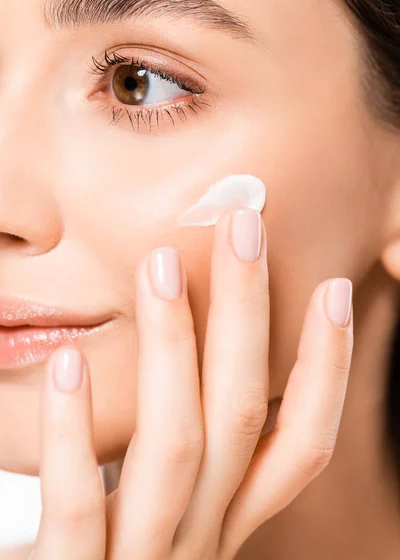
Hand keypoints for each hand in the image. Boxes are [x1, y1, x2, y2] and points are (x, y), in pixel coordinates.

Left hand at [29, 208, 353, 559]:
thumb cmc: (110, 559)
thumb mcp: (159, 507)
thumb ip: (177, 452)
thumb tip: (182, 359)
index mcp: (224, 522)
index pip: (301, 446)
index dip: (327, 370)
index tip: (334, 293)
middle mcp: (200, 543)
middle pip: (243, 418)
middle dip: (251, 316)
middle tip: (244, 229)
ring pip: (180, 448)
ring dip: (174, 347)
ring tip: (160, 266)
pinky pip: (80, 504)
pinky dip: (78, 431)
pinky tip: (71, 363)